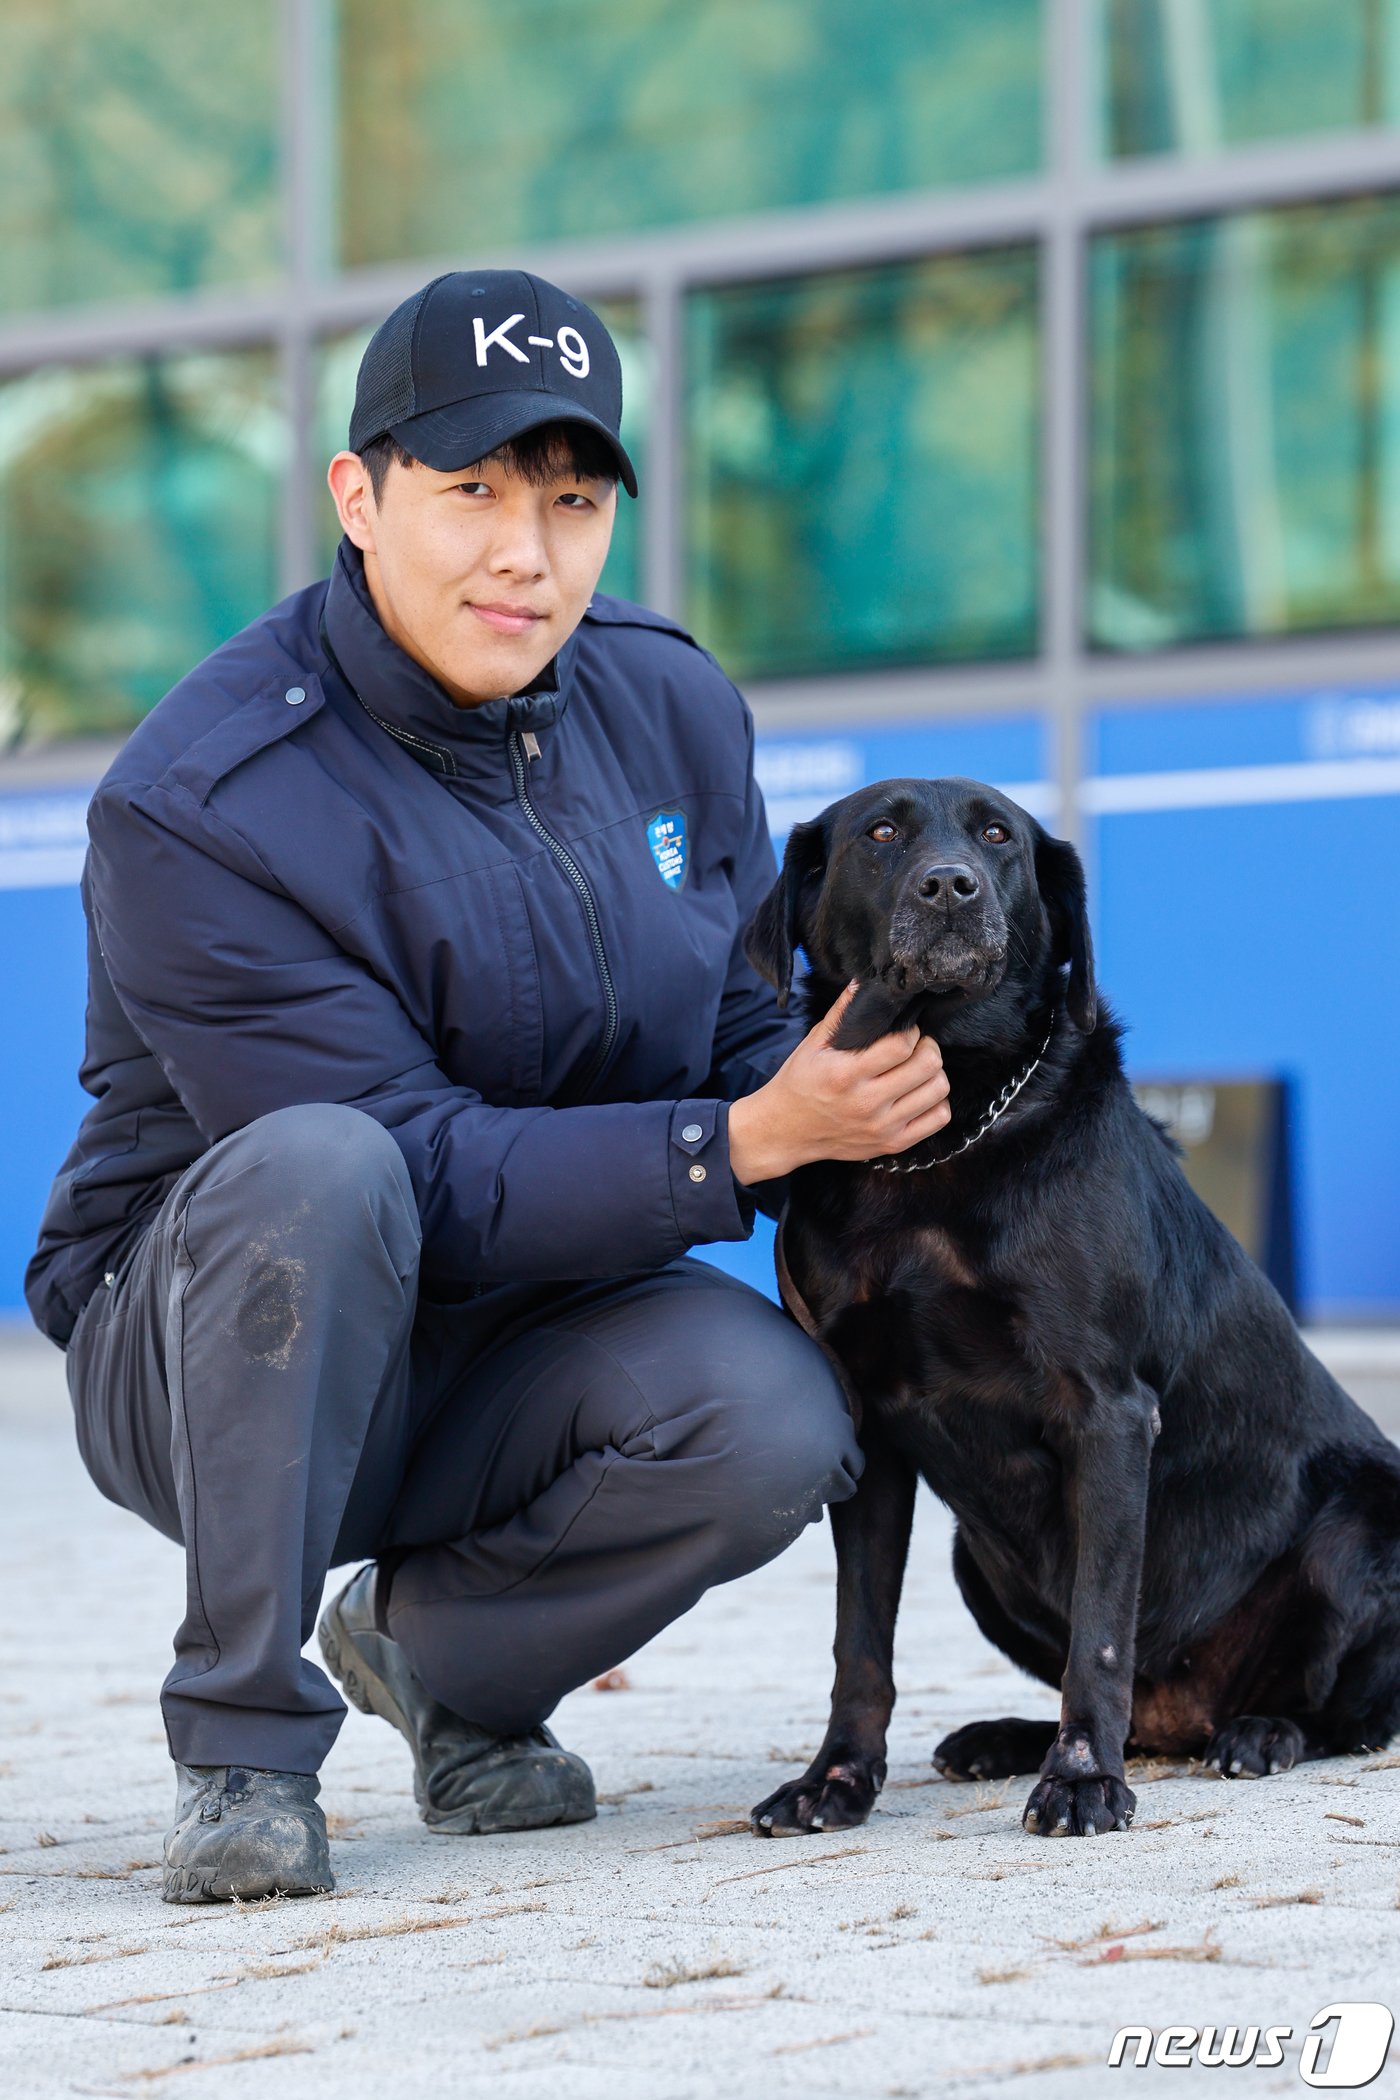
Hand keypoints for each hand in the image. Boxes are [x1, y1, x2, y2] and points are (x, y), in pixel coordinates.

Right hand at [727, 981, 950, 1183]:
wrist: (786, 1131)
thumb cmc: (800, 1083)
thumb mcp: (813, 1045)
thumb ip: (842, 1012)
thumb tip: (864, 980)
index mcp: (845, 1074)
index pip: (902, 1045)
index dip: (910, 1032)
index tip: (903, 1031)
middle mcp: (866, 1103)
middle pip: (927, 1066)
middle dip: (927, 1048)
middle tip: (915, 1047)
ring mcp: (882, 1127)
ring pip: (938, 1091)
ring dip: (933, 1074)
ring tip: (916, 1070)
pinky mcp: (892, 1144)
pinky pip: (938, 1118)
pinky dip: (936, 1102)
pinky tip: (918, 1094)